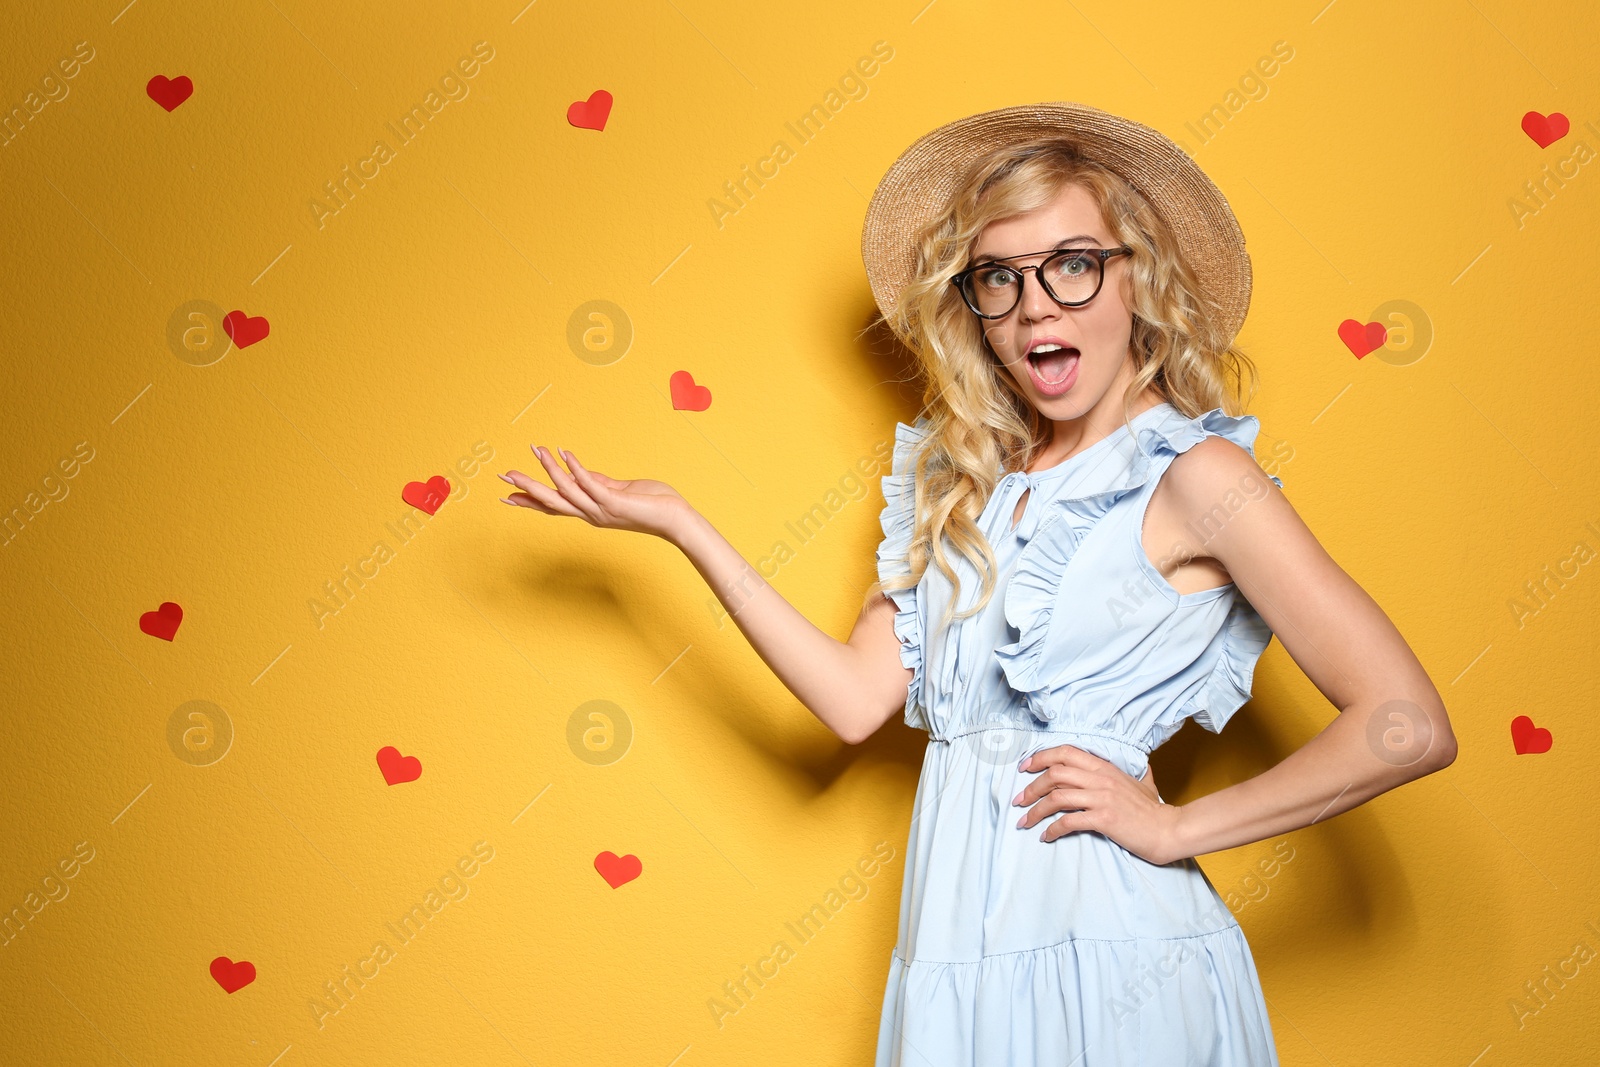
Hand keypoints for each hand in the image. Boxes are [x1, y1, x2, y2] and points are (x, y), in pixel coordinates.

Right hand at [500, 445, 689, 541]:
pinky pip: (590, 485)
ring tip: (535, 451)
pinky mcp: (614, 502)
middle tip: (504, 476)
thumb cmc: (652, 504)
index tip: (507, 495)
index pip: (554, 507)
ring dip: (549, 471)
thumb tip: (578, 469)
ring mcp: (601, 510)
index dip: (530, 501)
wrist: (675, 519)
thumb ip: (598, 481)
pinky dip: (576, 469)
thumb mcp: (619, 490)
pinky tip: (565, 454)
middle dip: (527, 489)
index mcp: (591, 511)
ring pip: (567, 492)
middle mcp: (591, 514)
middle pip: (551, 502)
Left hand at [1012, 745, 1184, 864]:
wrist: (1169, 830)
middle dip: (1031, 787)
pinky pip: (1068, 822)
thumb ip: (1126, 772)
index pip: (1065, 752)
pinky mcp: (1104, 819)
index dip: (1040, 757)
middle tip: (1018, 800)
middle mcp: (1100, 779)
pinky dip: (1052, 829)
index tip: (1024, 767)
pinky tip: (1046, 836)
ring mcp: (1102, 798)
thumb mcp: (1140, 781)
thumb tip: (1131, 767)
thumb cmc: (1153, 809)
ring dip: (1035, 810)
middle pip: (1054, 774)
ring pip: (1057, 798)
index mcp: (1104, 767)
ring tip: (1024, 821)